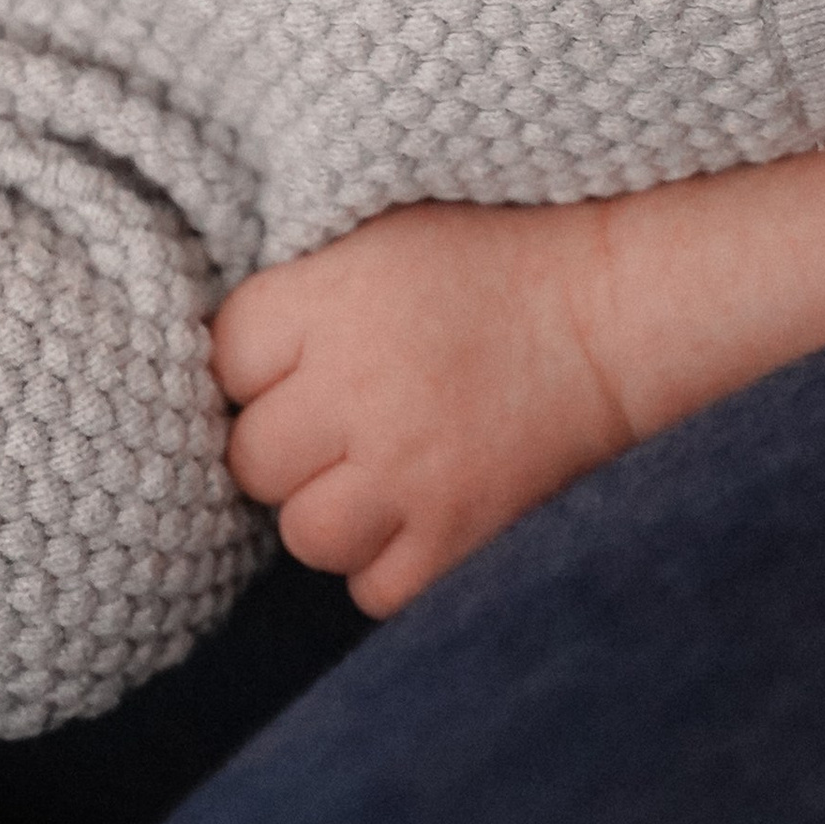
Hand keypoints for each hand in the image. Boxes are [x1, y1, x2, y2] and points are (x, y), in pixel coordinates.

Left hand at [213, 202, 637, 617]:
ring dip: (327, 512)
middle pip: (252, 460)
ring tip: (368, 475)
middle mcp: (355, 392)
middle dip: (281, 447)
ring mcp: (407, 472)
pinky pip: (373, 589)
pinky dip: (382, 565)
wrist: (610, 313)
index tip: (290, 362)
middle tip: (331, 425)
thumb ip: (294, 288)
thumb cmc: (487, 260)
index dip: (251, 366)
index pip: (223, 361)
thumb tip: (214, 345)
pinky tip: (408, 518)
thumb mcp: (373, 235)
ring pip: (304, 534)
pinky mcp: (458, 535)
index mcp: (326, 304)